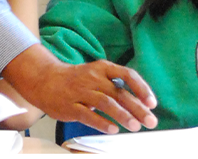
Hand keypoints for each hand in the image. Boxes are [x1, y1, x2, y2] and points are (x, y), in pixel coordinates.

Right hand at [2, 46, 157, 134]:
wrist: (45, 80)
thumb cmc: (77, 80)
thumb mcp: (97, 76)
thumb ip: (116, 88)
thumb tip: (141, 104)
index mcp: (102, 68)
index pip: (127, 75)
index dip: (141, 88)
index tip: (152, 103)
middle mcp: (93, 78)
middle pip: (119, 92)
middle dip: (137, 107)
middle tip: (151, 120)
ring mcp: (80, 91)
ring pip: (105, 102)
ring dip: (122, 114)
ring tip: (135, 126)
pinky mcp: (69, 105)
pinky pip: (87, 115)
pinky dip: (101, 122)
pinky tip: (113, 129)